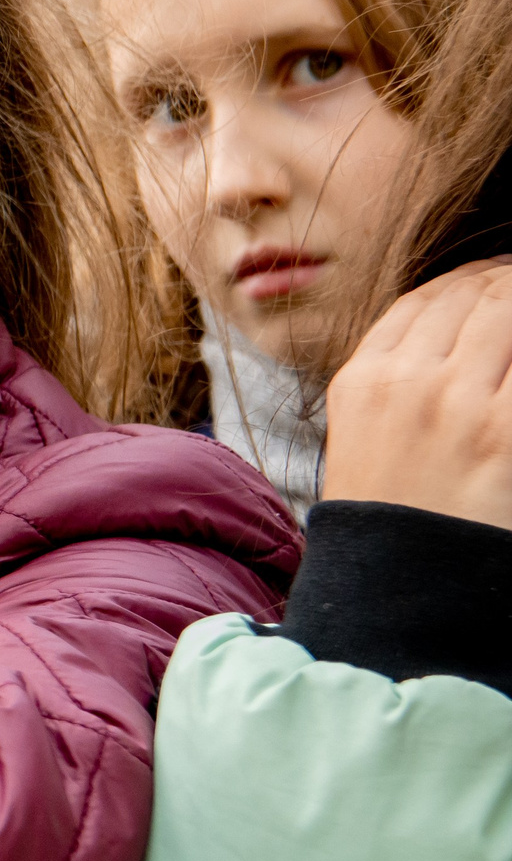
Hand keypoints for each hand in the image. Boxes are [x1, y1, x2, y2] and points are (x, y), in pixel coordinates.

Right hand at [324, 258, 511, 528]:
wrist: (400, 582)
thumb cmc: (389, 514)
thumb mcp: (364, 435)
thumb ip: (397, 379)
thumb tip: (458, 336)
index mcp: (364, 380)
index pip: (424, 297)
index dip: (470, 278)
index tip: (496, 278)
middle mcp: (406, 380)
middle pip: (472, 293)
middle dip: (509, 280)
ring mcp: (459, 402)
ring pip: (508, 308)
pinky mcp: (505, 430)